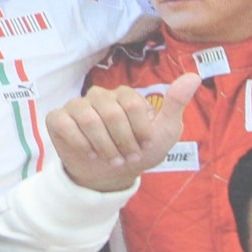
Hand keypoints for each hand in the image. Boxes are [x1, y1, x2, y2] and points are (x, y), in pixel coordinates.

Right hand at [45, 74, 198, 193]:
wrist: (110, 175)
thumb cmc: (139, 151)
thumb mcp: (164, 132)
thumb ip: (176, 103)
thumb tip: (194, 76)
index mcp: (124, 95)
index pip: (132, 105)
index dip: (138, 131)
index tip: (142, 146)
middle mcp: (99, 96)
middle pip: (110, 113)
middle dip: (121, 142)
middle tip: (126, 156)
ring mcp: (76, 105)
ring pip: (87, 118)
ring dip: (102, 146)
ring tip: (109, 157)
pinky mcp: (57, 118)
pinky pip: (64, 124)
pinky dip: (79, 143)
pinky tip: (88, 152)